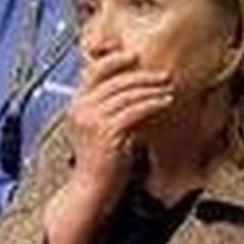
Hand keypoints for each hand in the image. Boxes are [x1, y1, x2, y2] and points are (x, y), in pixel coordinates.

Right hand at [64, 51, 172, 211]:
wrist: (92, 189)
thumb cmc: (100, 161)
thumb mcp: (97, 128)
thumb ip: (105, 108)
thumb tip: (130, 89)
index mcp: (75, 104)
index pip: (92, 71)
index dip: (114, 60)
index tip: (135, 55)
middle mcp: (81, 108)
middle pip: (114, 80)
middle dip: (142, 75)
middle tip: (163, 74)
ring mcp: (93, 119)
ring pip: (127, 94)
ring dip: (152, 89)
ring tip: (168, 88)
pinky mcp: (108, 131)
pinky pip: (136, 109)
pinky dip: (154, 103)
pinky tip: (166, 102)